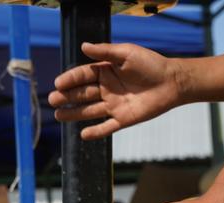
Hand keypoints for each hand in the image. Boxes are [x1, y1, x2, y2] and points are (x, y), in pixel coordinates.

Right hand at [48, 42, 183, 139]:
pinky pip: (107, 127)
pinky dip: (96, 132)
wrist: (171, 82)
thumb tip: (83, 46)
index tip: (58, 83)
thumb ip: (105, 51)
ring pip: (90, 111)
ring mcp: (114, 105)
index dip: (70, 79)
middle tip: (52, 100)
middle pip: (82, 94)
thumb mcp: (126, 53)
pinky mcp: (124, 119)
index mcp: (105, 71)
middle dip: (66, 97)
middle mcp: (106, 89)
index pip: (82, 75)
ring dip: (74, 113)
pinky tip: (83, 135)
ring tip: (58, 116)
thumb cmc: (150, 64)